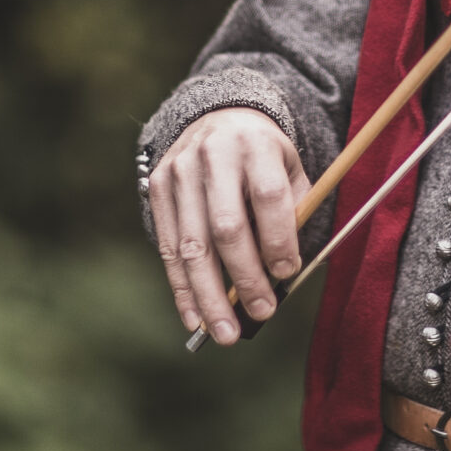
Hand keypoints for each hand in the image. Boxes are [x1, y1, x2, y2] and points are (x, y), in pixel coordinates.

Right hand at [147, 106, 304, 345]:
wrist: (220, 117)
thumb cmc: (265, 157)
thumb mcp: (291, 170)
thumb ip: (294, 215)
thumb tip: (284, 277)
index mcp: (256, 145)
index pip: (268, 196)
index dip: (278, 239)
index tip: (288, 274)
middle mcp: (213, 154)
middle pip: (226, 226)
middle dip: (244, 277)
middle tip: (262, 313)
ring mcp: (179, 170)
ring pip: (192, 243)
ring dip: (209, 295)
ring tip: (224, 333)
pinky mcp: (157, 186)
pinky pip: (167, 246)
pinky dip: (181, 287)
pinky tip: (193, 317)